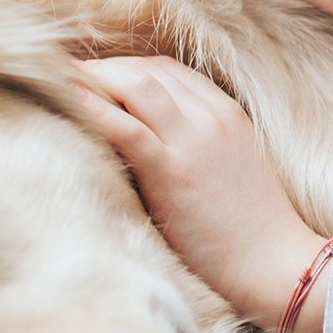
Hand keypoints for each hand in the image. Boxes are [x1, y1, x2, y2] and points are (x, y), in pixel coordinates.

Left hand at [73, 56, 330, 332]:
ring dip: (94, 79)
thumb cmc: (249, 228)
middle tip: (63, 76)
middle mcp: (212, 117)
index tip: (92, 78)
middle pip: (147, 70)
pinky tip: (69, 100)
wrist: (275, 264)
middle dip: (103, 68)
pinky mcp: (175, 172)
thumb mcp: (231, 167)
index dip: (124, 68)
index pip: (167, 70)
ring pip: (137, 85)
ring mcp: (195, 141)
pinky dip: (96, 109)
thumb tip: (144, 139)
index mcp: (226, 113)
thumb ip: (196, 143)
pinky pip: (129, 129)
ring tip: (57, 82)